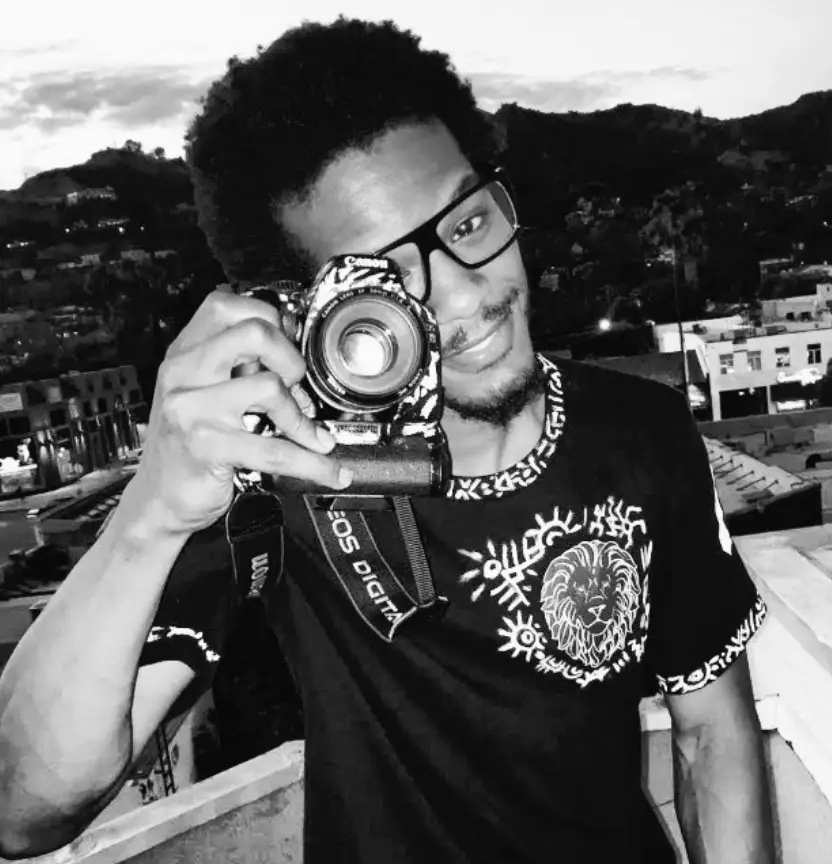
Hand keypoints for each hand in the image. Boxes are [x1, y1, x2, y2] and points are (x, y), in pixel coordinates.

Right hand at [128, 286, 349, 533]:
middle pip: (255, 333)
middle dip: (290, 359)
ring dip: (302, 417)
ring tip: (310, 435)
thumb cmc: (187, 445)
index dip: (268, 319)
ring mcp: (192, 409)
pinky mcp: (206, 447)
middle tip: (295, 387)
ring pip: (270, 388)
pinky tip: (330, 471)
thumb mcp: (201, 392)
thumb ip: (235, 365)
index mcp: (185, 352)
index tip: (287, 344)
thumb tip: (293, 350)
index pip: (228, 304)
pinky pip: (276, 450)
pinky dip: (313, 463)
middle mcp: (184, 373)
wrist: (157, 499)